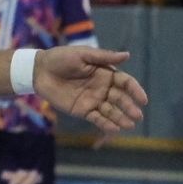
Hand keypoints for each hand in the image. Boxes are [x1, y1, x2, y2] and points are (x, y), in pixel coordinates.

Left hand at [32, 47, 147, 133]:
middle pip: (120, 99)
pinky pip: (97, 118)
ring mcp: (93, 100)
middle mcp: (103, 88)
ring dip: (121, 118)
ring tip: (129, 125)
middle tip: (137, 115)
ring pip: (111, 111)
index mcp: (106, 74)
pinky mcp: (83, 110)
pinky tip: (115, 128)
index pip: (125, 83)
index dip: (135, 91)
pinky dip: (106, 124)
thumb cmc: (61, 58)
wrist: (39, 70)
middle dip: (129, 107)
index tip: (143, 99)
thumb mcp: (83, 54)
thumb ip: (104, 57)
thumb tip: (127, 55)